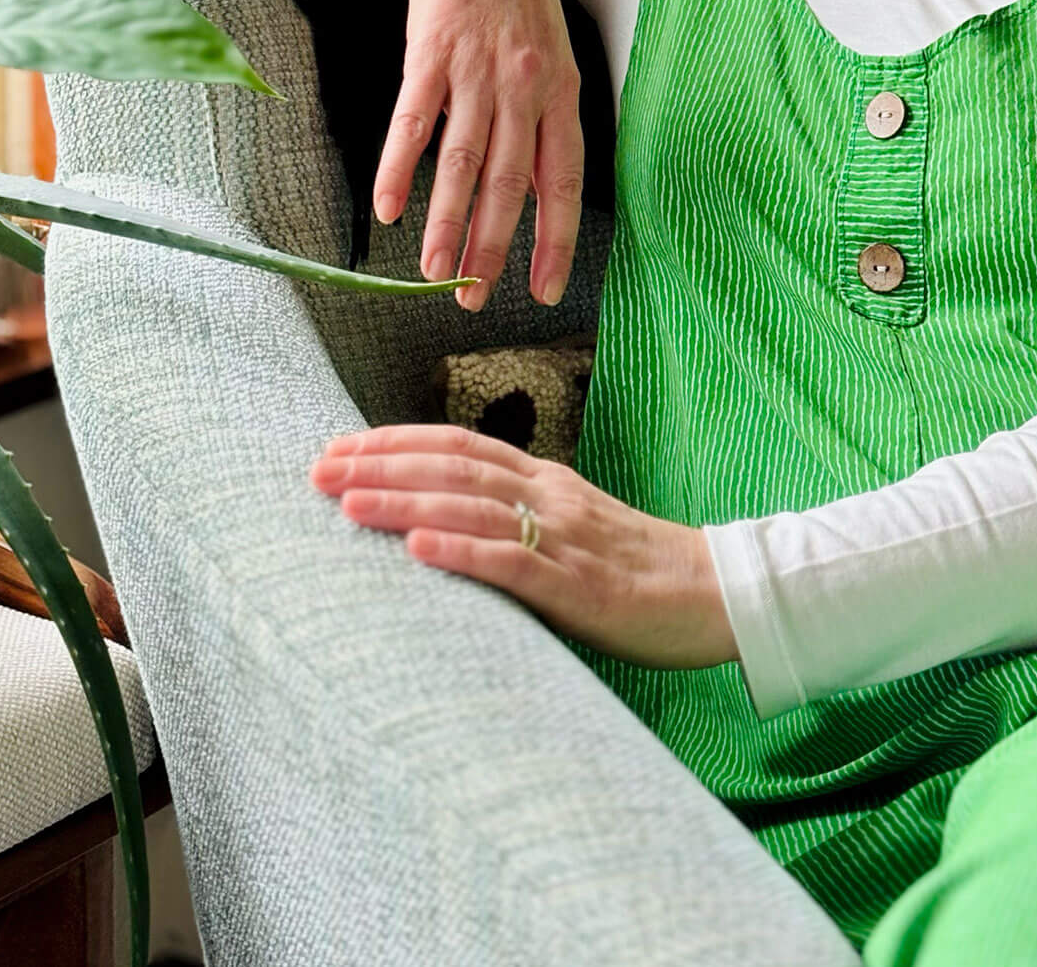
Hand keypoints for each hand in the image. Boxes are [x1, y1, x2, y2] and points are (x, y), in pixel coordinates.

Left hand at [308, 423, 736, 669]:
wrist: (720, 594)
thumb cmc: (640, 571)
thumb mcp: (574, 532)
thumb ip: (518, 524)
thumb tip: (446, 531)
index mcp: (546, 480)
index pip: (458, 445)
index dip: (396, 441)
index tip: (339, 447)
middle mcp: (549, 496)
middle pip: (453, 465)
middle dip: (380, 464)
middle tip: (317, 468)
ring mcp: (565, 538)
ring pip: (471, 507)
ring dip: (403, 502)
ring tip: (346, 501)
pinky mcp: (581, 586)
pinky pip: (514, 563)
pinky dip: (462, 551)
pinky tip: (418, 548)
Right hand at [371, 0, 584, 312]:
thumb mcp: (551, 60)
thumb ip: (542, 127)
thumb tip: (534, 200)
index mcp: (562, 92)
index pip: (564, 181)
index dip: (557, 238)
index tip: (548, 289)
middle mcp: (524, 86)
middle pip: (508, 182)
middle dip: (491, 246)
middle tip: (472, 298)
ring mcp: (477, 69)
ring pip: (462, 161)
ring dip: (446, 222)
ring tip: (433, 272)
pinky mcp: (431, 53)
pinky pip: (414, 122)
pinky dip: (400, 168)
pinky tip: (389, 208)